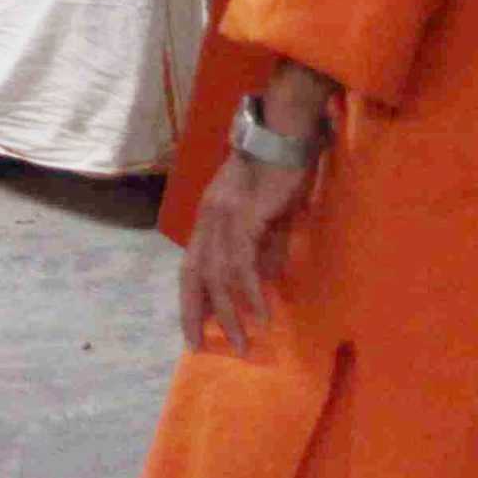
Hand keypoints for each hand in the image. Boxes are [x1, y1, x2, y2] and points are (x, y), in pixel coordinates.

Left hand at [176, 97, 325, 351]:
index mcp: (210, 217)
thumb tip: (265, 280)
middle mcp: (209, 218)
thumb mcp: (270, 215)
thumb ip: (266, 246)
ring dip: (230, 314)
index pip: (191, 265)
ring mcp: (223, 217)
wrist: (286, 132)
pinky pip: (242, 263)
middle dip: (194, 313)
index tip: (194, 329)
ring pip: (218, 276)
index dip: (191, 298)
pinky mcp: (244, 217)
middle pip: (193, 274)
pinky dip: (250, 292)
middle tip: (199, 346)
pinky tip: (261, 314)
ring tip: (244, 343)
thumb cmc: (280, 168)